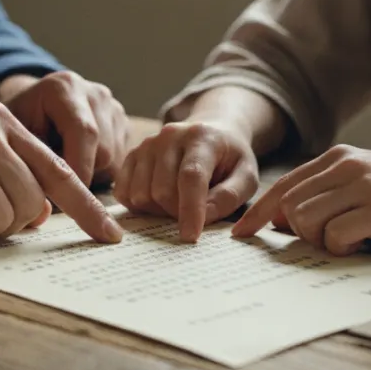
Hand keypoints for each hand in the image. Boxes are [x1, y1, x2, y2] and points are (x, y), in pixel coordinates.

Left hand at [0, 72, 127, 184]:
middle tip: (56, 183)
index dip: (79, 168)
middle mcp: (95, 94)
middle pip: (103, 150)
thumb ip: (31, 159)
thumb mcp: (14, 136)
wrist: (31, 107)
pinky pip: (120, 160)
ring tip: (66, 166)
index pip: (84, 131)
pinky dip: (101, 171)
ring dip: (92, 175)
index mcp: (65, 88)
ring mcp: (113, 108)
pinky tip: (79, 162)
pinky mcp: (123, 124)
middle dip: (82, 175)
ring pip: (114, 160)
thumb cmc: (19, 123)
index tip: (66, 195)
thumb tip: (48, 198)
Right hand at [114, 121, 259, 241]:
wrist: (211, 132)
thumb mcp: (246, 176)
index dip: (190, 210)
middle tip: (193, 214)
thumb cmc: (229, 159)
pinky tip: (158, 202)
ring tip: (178, 204)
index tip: (190, 237)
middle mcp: (169, 136)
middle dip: (176, 213)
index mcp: (201, 137)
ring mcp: (146, 145)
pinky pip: (123, 193)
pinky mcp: (132, 156)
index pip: (191, 176)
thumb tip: (204, 217)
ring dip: (158, 211)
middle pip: (162, 191)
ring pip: (140, 194)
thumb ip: (230, 196)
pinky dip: (139, 207)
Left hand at [232, 145, 370, 254]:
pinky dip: (342, 248)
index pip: (283, 186)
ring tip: (349, 241)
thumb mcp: (366, 181)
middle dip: (296, 232)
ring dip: (320, 241)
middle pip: (289, 206)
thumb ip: (328, 193)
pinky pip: (336, 236)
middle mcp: (347, 166)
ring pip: (306, 220)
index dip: (258, 214)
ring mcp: (364, 187)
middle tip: (326, 242)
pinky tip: (364, 244)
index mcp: (339, 158)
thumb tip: (282, 219)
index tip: (243, 235)